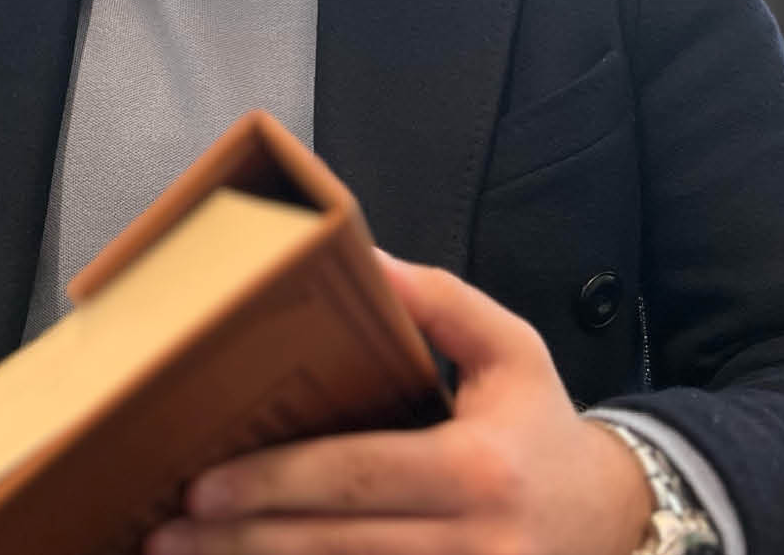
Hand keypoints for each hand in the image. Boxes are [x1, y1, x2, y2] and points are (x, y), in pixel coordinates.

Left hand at [145, 251, 651, 554]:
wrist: (617, 522)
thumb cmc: (543, 430)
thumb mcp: (510, 350)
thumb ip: (438, 301)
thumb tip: (363, 257)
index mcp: (478, 468)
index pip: (360, 475)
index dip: (278, 484)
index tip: (203, 484)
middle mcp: (475, 543)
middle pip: (335, 545)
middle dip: (241, 539)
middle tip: (165, 528)